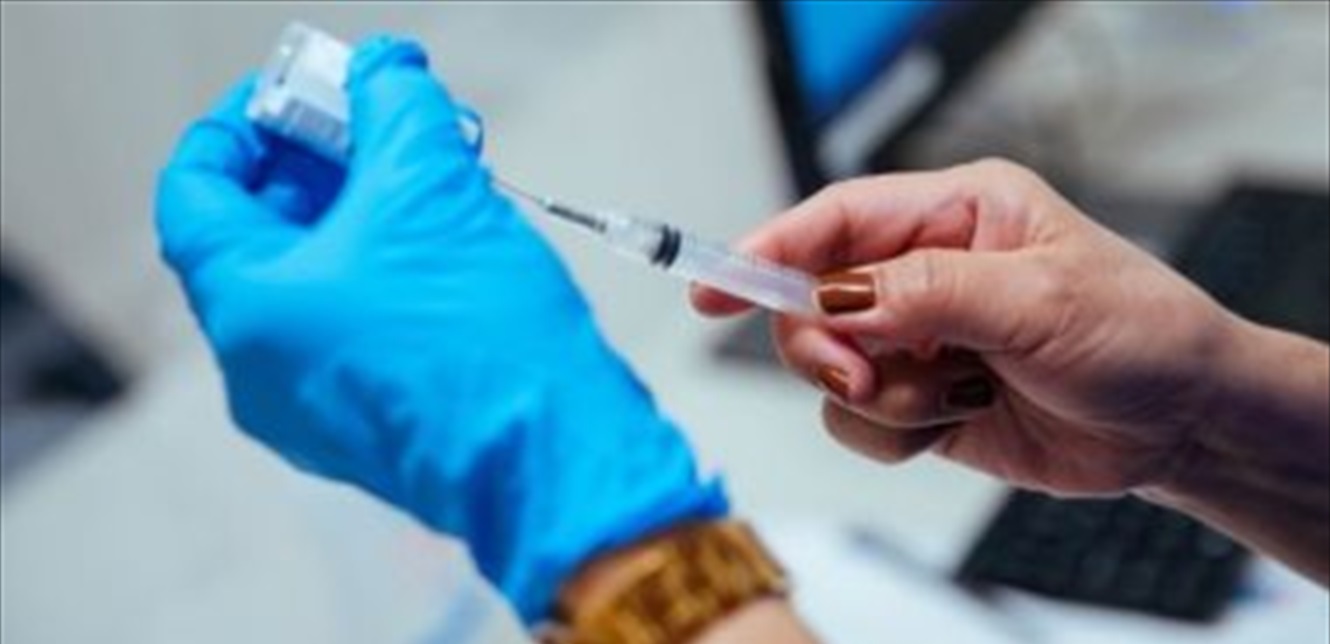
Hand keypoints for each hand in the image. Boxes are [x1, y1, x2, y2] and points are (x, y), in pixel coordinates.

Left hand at [156, 37, 724, 622]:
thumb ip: (395, 105)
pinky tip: (442, 244)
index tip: (295, 94)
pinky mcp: (367, 429)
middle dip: (318, 167)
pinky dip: (379, 276)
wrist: (558, 459)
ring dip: (358, 218)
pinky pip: (349, 332)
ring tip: (426, 177)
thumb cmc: (482, 339)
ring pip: (312, 287)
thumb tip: (384, 71)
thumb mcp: (432, 184)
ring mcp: (310, 409)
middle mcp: (259, 370)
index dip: (239, 126)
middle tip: (376, 124)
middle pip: (258, 238)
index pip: (195, 192)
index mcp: (247, 307)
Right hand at [693, 159, 1238, 495]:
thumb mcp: (1040, 301)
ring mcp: (921, 338)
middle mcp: (927, 272)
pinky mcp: (922, 398)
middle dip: (831, 348)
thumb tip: (838, 297)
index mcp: (957, 214)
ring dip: (882, 399)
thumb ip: (930, 292)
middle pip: (814, 303)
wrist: (1179, 422)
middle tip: (868, 374)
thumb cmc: (1138, 334)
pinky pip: (859, 424)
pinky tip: (957, 420)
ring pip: (832, 371)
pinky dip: (896, 434)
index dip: (768, 250)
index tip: (713, 285)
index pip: (837, 221)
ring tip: (953, 397)